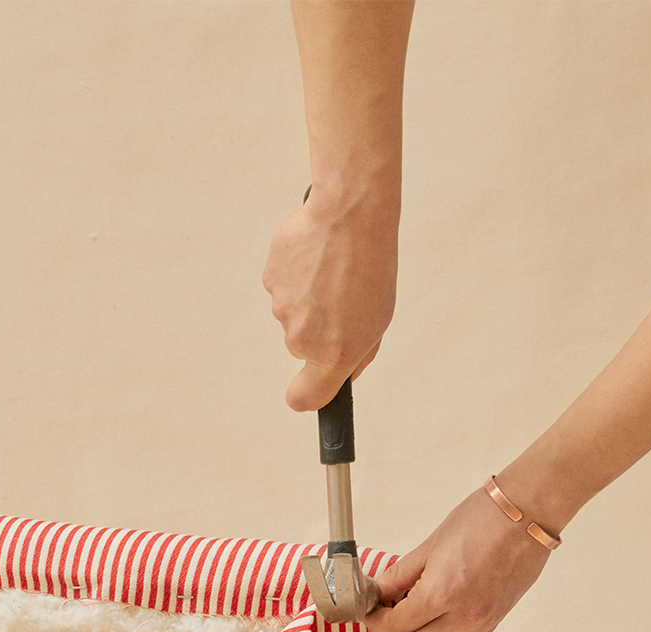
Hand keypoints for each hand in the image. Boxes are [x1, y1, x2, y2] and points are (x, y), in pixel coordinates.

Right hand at [262, 190, 396, 410]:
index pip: (306, 397)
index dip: (304, 396)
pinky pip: (282, 287)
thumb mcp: (379, 318)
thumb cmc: (370, 265)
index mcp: (333, 353)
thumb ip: (357, 352)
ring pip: (292, 314)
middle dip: (318, 328)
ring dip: (308, 298)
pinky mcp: (271, 281)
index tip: (305, 391)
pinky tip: (315, 257)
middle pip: (302, 346)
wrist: (351, 215)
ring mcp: (282, 310)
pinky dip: (295, 276)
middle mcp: (302, 338)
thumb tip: (343, 370)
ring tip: (331, 271)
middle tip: (342, 297)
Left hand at [363, 487, 551, 631]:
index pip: (394, 625)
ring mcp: (479, 624)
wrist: (528, 515)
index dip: (374, 620)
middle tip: (377, 626)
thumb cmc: (483, 520)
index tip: (369, 611)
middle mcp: (461, 617)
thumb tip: (377, 592)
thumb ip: (400, 576)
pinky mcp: (492, 624)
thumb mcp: (430, 546)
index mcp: (440, 595)